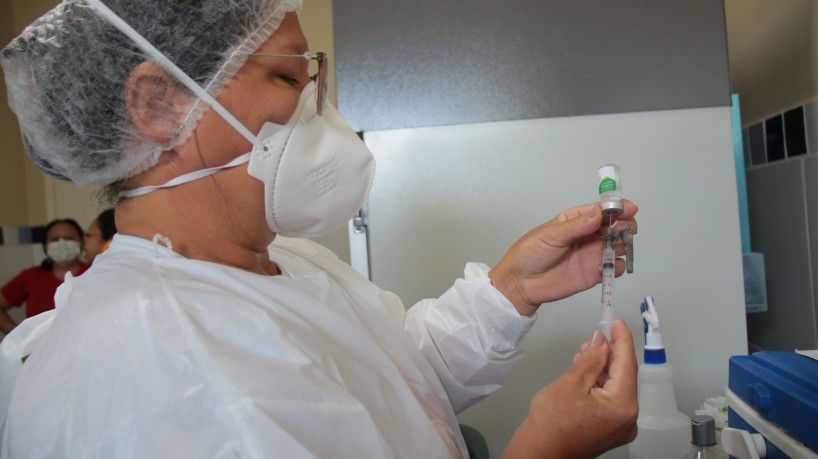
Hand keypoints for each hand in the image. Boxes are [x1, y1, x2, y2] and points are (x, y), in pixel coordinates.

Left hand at [489, 200, 637, 314]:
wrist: (521, 283)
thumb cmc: (529, 254)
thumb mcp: (550, 235)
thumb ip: (576, 226)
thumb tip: (598, 212)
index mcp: (576, 220)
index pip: (601, 210)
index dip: (617, 207)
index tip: (629, 208)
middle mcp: (587, 235)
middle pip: (615, 226)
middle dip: (624, 225)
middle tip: (623, 229)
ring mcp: (592, 254)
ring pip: (619, 246)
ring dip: (623, 245)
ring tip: (614, 248)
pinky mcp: (594, 273)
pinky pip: (613, 268)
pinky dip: (616, 267)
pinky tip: (606, 266)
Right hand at [501, 320, 637, 458]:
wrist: (539, 451)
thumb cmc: (551, 425)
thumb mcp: (571, 382)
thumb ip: (592, 359)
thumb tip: (601, 343)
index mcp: (623, 406)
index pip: (627, 364)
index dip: (622, 340)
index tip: (618, 323)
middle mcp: (627, 419)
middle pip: (623, 376)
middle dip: (609, 354)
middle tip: (598, 334)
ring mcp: (619, 427)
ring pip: (615, 387)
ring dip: (602, 368)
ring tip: (586, 352)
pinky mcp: (608, 429)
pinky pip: (609, 399)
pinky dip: (599, 384)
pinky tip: (587, 372)